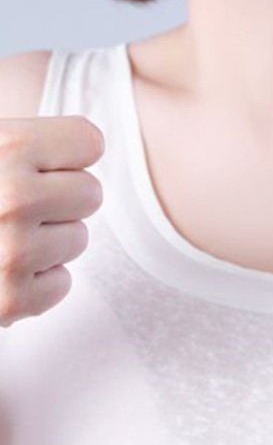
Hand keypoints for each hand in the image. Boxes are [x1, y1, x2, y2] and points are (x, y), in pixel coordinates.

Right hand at [0, 116, 104, 327]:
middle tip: (18, 204)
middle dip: (60, 199)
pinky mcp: (9, 302)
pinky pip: (62, 284)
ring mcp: (13, 253)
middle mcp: (15, 197)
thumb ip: (26, 142)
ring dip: (48, 240)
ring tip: (2, 237)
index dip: (67, 153)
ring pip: (79, 239)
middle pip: (91, 192)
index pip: (91, 142)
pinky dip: (38, 281)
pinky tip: (3, 270)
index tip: (42, 162)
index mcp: (9, 147)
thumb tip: (92, 144)